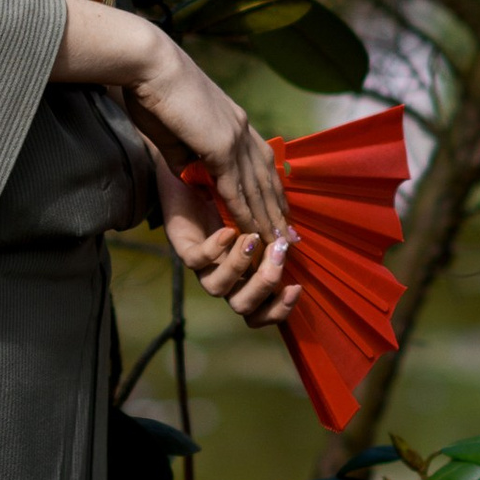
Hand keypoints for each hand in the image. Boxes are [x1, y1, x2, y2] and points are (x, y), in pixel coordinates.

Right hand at [49, 0, 293, 303]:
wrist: (149, 64)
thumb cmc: (154, 91)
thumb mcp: (175, 130)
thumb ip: (187, 153)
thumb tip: (188, 170)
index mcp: (234, 122)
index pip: (261, 161)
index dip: (272, 189)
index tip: (281, 212)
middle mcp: (242, 129)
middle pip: (267, 179)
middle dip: (279, 210)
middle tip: (291, 238)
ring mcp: (234, 137)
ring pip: (257, 188)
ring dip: (269, 219)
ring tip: (279, 245)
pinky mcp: (220, 146)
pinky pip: (236, 189)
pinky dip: (247, 213)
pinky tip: (253, 233)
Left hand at [158, 150, 302, 329]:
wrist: (190, 169)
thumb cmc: (228, 195)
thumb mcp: (255, 211)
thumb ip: (272, 228)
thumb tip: (295, 239)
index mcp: (246, 273)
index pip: (262, 309)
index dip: (280, 308)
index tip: (297, 286)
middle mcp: (224, 275)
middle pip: (243, 306)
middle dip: (264, 285)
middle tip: (277, 253)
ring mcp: (202, 264)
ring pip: (217, 288)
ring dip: (239, 265)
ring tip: (252, 237)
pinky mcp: (183, 246)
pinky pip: (195, 261)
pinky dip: (214, 249)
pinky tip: (228, 232)